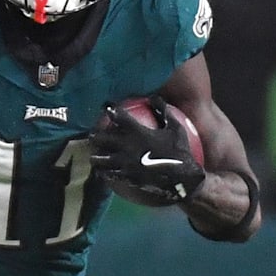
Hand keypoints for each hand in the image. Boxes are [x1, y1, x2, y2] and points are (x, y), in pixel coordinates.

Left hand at [89, 95, 205, 201]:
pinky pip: (108, 174)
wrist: (182, 178)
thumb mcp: (176, 128)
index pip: (119, 117)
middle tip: (94, 136)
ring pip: (100, 159)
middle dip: (96, 136)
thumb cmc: (180, 151)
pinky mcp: (125, 177)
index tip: (107, 109)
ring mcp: (124, 163)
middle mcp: (126, 146)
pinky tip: (102, 172)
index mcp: (137, 132)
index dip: (111, 112)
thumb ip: (164, 111)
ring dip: (96, 157)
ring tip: (94, 156)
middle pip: (102, 139)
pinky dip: (104, 172)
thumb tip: (155, 97)